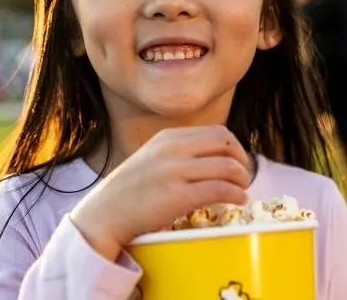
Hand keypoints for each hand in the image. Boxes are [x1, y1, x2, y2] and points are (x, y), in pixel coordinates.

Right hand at [69, 126, 251, 259]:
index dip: (235, 148)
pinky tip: (238, 201)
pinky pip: (221, 189)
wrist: (103, 215)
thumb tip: (213, 158)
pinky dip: (237, 195)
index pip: (217, 132)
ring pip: (228, 167)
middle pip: (227, 144)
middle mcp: (172, 149)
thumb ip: (177, 153)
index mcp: (168, 137)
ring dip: (242, 179)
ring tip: (242, 191)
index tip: (237, 163)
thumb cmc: (128, 192)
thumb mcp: (151, 158)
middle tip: (243, 178)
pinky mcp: (177, 196)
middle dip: (242, 160)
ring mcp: (174, 172)